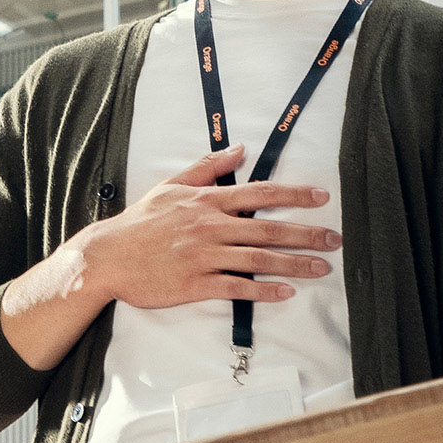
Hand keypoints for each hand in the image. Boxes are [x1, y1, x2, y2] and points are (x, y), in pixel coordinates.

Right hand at [82, 147, 336, 312]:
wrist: (107, 256)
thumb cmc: (140, 222)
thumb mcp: (172, 185)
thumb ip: (208, 167)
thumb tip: (238, 149)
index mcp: (207, 201)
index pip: (261, 193)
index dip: (295, 195)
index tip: (322, 198)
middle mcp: (210, 226)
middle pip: (268, 228)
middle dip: (307, 234)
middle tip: (335, 240)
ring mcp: (203, 256)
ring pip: (258, 259)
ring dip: (294, 264)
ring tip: (321, 269)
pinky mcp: (194, 283)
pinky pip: (236, 288)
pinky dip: (263, 290)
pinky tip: (285, 293)